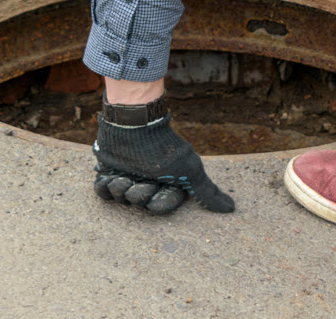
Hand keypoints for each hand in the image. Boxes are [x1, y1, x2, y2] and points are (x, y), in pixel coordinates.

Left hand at [93, 112, 234, 214]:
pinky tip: (112, 177)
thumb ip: (207, 192)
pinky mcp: (109, 172)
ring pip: (122, 199)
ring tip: (123, 177)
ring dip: (122, 189)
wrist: (132, 126)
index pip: (162, 207)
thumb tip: (231, 209)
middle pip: (140, 204)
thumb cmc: (162, 148)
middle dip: (139, 194)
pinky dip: (106, 188)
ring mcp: (127, 178)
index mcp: (167, 184)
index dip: (158, 202)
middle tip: (139, 182)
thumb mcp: (189, 170)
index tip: (157, 189)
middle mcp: (148, 182)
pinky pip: (104, 193)